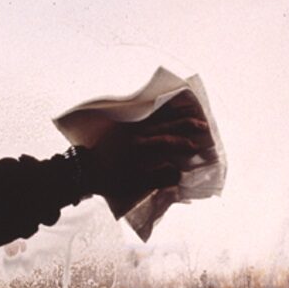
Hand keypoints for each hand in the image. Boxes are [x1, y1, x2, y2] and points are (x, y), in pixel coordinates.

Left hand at [88, 91, 211, 197]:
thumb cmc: (109, 180)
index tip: (197, 148)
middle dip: (188, 124)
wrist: (84, 168)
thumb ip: (158, 179)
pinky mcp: (125, 121)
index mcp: (139, 149)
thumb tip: (179, 175)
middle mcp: (137, 133)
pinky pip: (146, 110)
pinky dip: (159, 106)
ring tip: (193, 109)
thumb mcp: (133, 185)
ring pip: (159, 114)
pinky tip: (169, 102)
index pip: (168, 142)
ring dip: (177, 111)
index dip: (184, 144)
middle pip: (167, 124)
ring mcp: (131, 124)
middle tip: (204, 127)